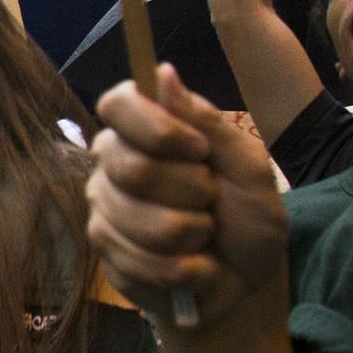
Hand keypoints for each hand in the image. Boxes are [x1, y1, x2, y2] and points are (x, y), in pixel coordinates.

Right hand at [86, 64, 289, 326]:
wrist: (248, 280)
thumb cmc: (249, 216)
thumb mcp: (247, 165)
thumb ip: (207, 121)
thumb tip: (163, 72)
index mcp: (143, 130)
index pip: (117, 105)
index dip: (158, 129)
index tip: (198, 150)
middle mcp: (112, 165)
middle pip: (132, 167)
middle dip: (190, 192)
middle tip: (210, 200)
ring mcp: (103, 211)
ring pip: (139, 221)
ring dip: (190, 236)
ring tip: (203, 238)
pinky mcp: (106, 256)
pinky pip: (139, 261)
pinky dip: (182, 270)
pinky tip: (193, 268)